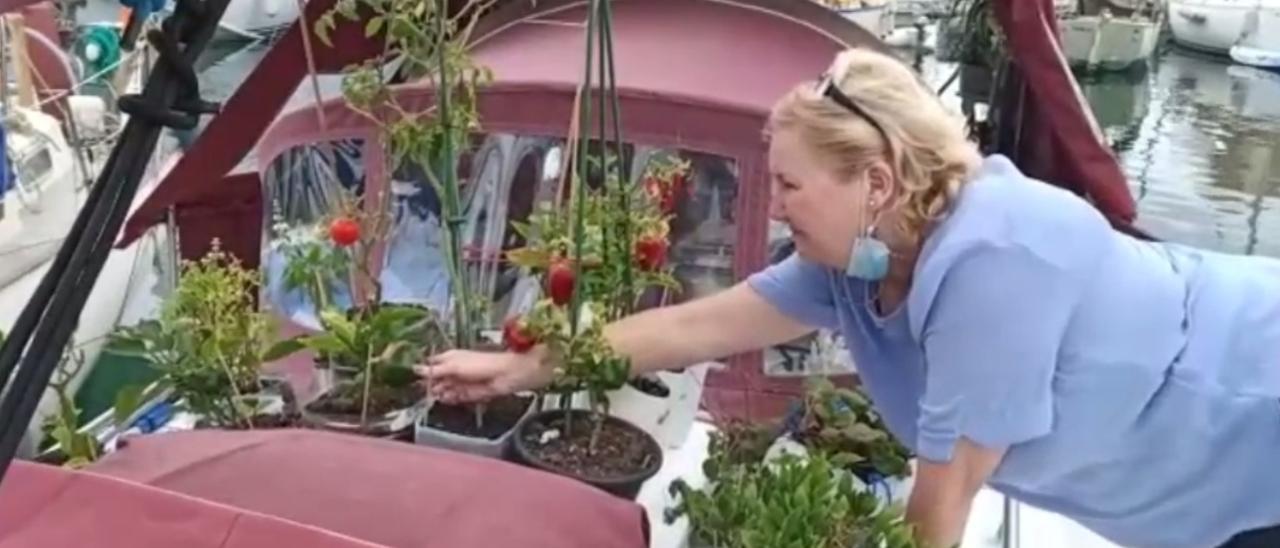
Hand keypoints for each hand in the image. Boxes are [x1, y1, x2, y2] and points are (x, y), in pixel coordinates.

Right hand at [415, 349, 552, 402]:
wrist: (503, 376)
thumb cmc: (479, 364)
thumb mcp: (454, 365)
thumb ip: (435, 370)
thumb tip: (416, 369)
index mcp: (450, 358)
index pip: (432, 364)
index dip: (423, 371)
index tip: (412, 378)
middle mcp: (454, 369)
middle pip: (437, 379)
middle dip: (430, 385)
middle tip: (422, 391)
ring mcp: (461, 382)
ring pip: (444, 389)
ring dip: (440, 393)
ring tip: (437, 395)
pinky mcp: (467, 394)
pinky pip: (455, 397)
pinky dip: (451, 399)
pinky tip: (447, 399)